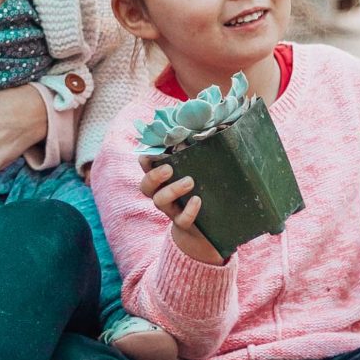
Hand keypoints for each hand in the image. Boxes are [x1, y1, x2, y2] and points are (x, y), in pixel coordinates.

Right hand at [138, 151, 223, 265]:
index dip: (145, 159)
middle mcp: (161, 194)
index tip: (152, 150)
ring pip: (160, 201)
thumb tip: (214, 127)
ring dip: (172, 189)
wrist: (205, 231)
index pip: (145, 167)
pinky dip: (189, 210)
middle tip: (169, 168)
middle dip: (154, 175)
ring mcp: (171, 210)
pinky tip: (198, 201)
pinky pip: (181, 219)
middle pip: (145, 186)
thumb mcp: (198, 174)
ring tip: (189, 181)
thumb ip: (198, 156)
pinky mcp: (183, 224)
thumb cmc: (201, 193)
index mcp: (162, 180)